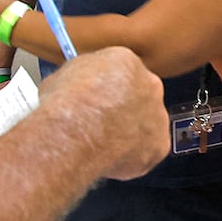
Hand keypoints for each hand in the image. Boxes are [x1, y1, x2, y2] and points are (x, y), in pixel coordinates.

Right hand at [38, 47, 167, 180]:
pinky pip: (148, 152)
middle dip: (124, 110)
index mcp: (127, 62)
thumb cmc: (66, 105)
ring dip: (130, 134)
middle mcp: (149, 85)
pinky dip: (132, 158)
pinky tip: (111, 158)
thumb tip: (75, 84)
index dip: (109, 90)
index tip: (100, 100)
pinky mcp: (159, 145)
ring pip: (146, 126)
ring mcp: (157, 116)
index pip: (123, 73)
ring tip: (104, 144)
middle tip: (103, 124)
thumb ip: (81, 78)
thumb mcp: (63, 75)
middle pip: (140, 97)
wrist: (74, 133)